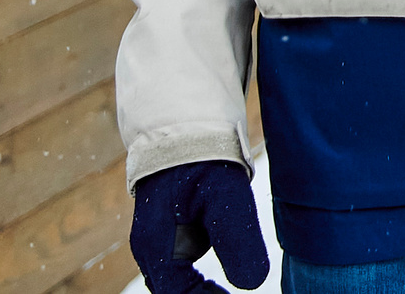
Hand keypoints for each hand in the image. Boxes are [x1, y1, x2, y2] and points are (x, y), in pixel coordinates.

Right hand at [131, 160, 268, 293]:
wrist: (189, 127)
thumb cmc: (205, 158)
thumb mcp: (226, 196)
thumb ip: (237, 239)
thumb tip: (252, 283)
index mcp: (155, 244)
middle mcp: (152, 248)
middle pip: (175, 291)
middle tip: (233, 293)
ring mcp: (160, 242)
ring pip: (179, 282)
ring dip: (203, 290)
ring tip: (232, 288)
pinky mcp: (175, 234)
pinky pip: (185, 268)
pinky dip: (204, 280)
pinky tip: (234, 269)